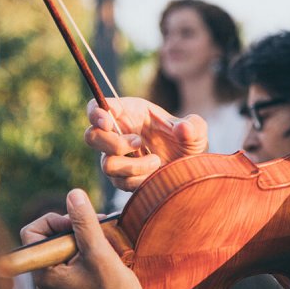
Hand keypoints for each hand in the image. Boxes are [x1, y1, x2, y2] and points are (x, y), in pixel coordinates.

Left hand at [20, 189, 169, 288]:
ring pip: (64, 243)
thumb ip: (84, 223)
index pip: (32, 233)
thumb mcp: (98, 252)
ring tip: (107, 238)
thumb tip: (73, 195)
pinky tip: (108, 248)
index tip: (77, 223)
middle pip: (49, 235)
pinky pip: (74, 254)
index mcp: (44, 274)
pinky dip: (90, 246)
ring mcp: (60, 280)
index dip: (53, 220)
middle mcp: (46, 278)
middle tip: (98, 225)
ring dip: (85, 235)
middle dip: (74, 226)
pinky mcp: (73, 281)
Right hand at [85, 97, 208, 190]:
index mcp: (130, 112)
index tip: (107, 121)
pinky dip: (138, 180)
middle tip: (138, 143)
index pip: (99, 106)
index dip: (96, 112)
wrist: (189, 170)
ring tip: (156, 161)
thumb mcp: (197, 132)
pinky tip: (153, 175)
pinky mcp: (121, 177)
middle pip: (91, 136)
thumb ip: (194, 126)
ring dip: (132, 166)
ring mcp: (116, 157)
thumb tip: (182, 128)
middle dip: (113, 143)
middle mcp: (118, 133)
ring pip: (106, 164)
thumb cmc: (189, 143)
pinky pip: (119, 182)